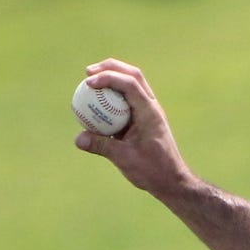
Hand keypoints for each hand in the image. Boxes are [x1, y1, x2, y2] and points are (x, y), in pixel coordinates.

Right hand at [74, 58, 192, 195]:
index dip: (109, 77)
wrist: (172, 180)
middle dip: (110, 68)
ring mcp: (148, 112)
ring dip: (112, 78)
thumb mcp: (125, 158)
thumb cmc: (153, 171)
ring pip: (132, 85)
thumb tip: (78, 138)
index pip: (130, 84)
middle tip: (87, 72)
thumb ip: (102, 146)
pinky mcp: (143, 120)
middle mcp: (151, 107)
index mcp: (150, 112)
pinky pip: (126, 101)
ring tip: (90, 82)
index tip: (88, 82)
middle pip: (133, 75)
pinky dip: (112, 96)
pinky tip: (96, 104)